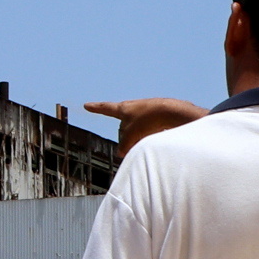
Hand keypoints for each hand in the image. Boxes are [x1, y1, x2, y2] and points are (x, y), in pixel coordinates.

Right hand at [82, 98, 207, 151]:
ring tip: (146, 142)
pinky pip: (148, 132)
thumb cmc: (148, 119)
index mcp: (123, 108)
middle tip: (130, 145)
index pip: (105, 108)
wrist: (172, 112)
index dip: (96, 108)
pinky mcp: (156, 119)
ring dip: (139, 139)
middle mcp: (133, 108)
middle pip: (123, 127)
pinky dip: (149, 138)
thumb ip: (123, 145)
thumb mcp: (130, 134)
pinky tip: (155, 140)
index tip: (87, 105)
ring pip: (136, 132)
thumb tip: (121, 153)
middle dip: (126, 137)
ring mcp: (145, 113)